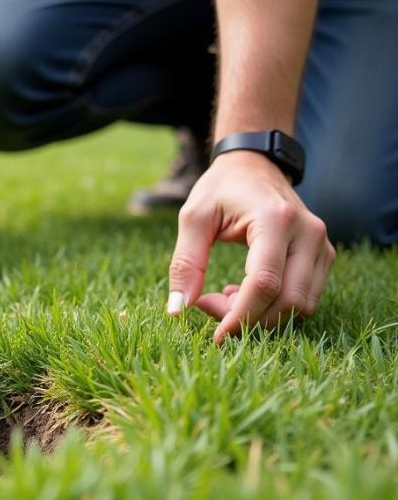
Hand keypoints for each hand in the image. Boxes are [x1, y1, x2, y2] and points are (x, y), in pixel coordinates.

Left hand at [167, 150, 334, 343]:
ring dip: (261, 314)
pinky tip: (245, 290)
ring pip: (301, 305)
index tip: (216, 335)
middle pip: (288, 301)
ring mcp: (321, 245)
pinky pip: (305, 297)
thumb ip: (185, 263)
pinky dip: (274, 306)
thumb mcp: (193, 217)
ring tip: (227, 293)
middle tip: (210, 303)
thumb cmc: (220, 189)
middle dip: (248, 318)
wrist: (253, 164)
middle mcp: (307, 232)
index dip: (240, 316)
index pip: (265, 283)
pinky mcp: (323, 255)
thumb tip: (177, 310)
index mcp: (275, 219)